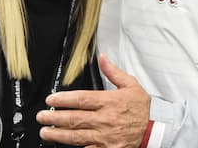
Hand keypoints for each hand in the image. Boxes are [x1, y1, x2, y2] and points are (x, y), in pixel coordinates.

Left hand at [36, 53, 150, 146]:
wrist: (156, 128)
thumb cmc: (142, 106)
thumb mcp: (130, 84)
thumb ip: (113, 71)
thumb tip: (103, 57)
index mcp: (108, 101)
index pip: (81, 99)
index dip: (63, 99)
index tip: (51, 98)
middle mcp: (104, 119)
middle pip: (74, 118)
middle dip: (54, 117)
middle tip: (41, 116)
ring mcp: (104, 137)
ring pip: (76, 136)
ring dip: (58, 134)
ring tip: (45, 131)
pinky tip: (63, 147)